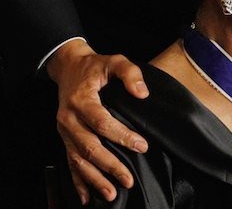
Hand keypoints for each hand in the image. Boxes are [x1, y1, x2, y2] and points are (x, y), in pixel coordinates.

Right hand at [46, 39, 149, 203]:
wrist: (69, 68)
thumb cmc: (96, 66)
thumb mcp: (115, 61)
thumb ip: (130, 74)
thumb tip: (142, 93)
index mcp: (81, 100)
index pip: (101, 122)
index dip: (122, 136)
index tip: (142, 145)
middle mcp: (68, 118)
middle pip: (90, 147)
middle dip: (110, 165)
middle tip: (129, 179)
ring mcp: (64, 131)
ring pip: (78, 160)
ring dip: (95, 179)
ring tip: (112, 193)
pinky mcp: (65, 138)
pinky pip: (70, 162)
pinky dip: (78, 181)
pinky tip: (88, 197)